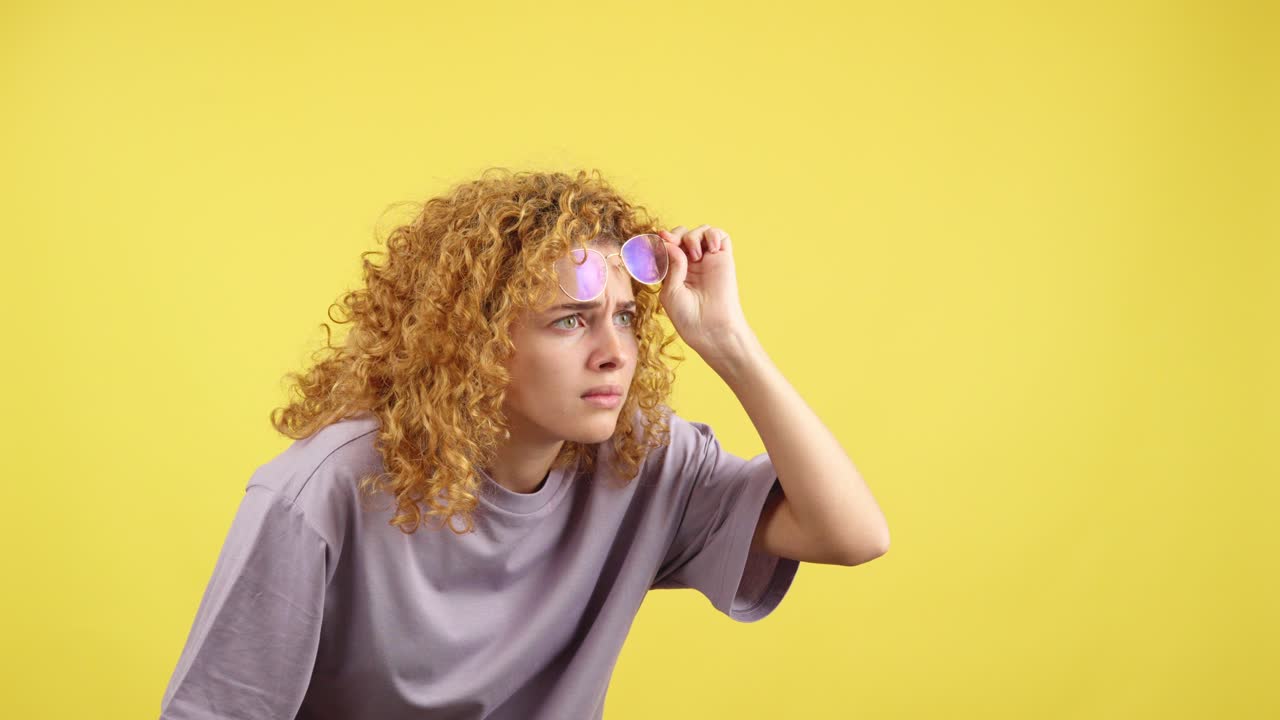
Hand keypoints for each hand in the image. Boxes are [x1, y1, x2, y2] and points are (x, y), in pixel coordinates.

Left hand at [657, 224, 752, 360]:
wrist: (711, 327)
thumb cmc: (687, 315)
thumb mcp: (670, 290)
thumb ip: (671, 265)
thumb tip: (670, 241)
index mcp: (674, 269)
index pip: (668, 245)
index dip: (663, 239)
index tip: (659, 239)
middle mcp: (691, 262)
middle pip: (683, 233)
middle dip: (677, 234)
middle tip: (675, 244)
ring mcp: (708, 259)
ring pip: (701, 231)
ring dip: (693, 236)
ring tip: (695, 256)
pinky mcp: (724, 258)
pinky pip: (721, 235)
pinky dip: (714, 234)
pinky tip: (710, 249)